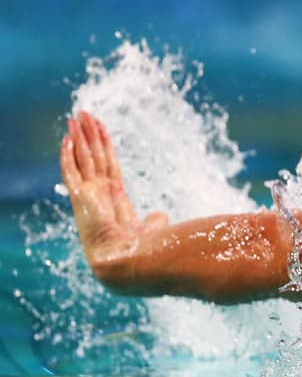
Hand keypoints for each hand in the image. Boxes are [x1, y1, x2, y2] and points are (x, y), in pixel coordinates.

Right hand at [60, 110, 167, 273]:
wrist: (127, 262)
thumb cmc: (141, 251)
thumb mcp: (149, 232)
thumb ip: (152, 223)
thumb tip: (160, 216)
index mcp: (113, 202)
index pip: (108, 167)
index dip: (105, 148)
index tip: (101, 131)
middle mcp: (98, 197)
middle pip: (94, 158)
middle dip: (90, 136)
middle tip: (85, 114)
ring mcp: (87, 196)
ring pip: (83, 159)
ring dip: (80, 137)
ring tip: (77, 116)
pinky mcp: (80, 197)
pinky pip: (72, 170)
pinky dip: (68, 154)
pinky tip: (68, 138)